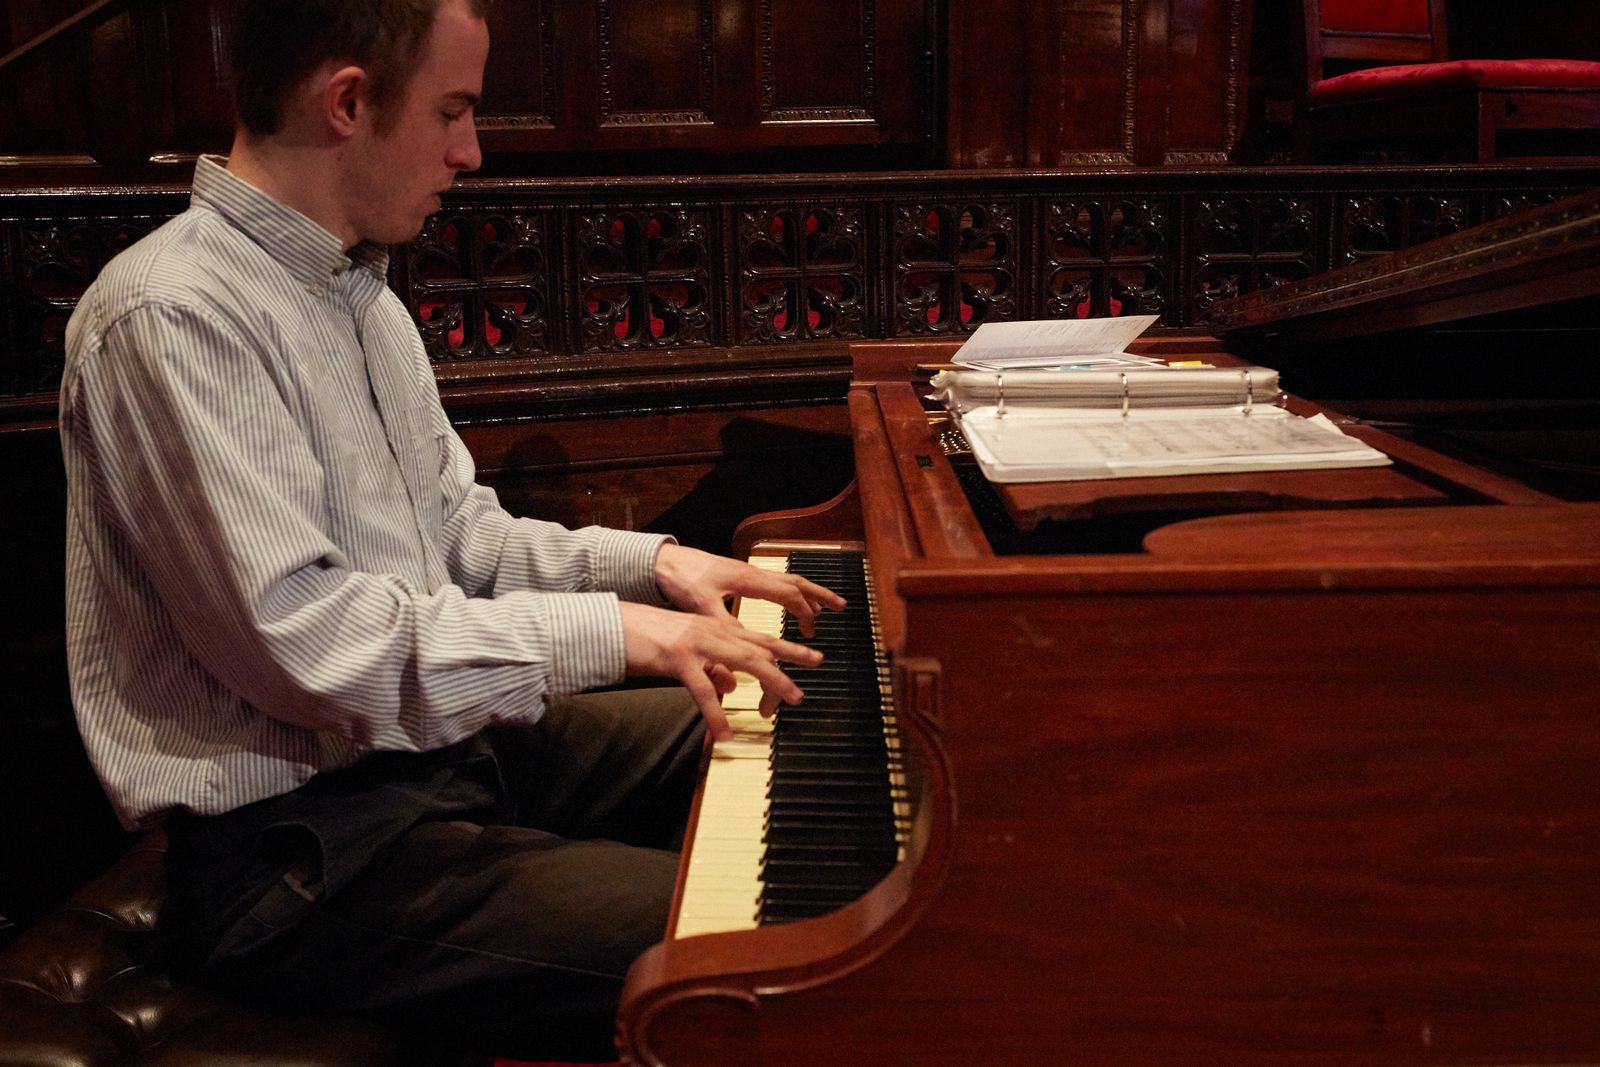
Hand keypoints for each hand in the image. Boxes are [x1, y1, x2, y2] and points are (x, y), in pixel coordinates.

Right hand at [619, 601, 822, 739]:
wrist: (612, 626)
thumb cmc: (646, 641)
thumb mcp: (684, 654)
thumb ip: (710, 668)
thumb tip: (731, 685)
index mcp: (712, 629)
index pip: (756, 638)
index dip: (784, 647)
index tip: (809, 654)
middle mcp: (710, 632)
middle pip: (759, 645)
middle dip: (790, 656)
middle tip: (816, 662)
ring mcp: (697, 643)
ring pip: (743, 661)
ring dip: (771, 679)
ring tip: (791, 697)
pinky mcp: (678, 659)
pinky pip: (703, 691)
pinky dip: (715, 714)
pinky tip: (724, 733)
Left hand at [653, 543, 845, 636]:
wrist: (663, 560)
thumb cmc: (680, 579)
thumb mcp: (701, 606)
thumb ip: (726, 625)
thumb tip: (749, 647)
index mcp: (749, 580)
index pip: (789, 594)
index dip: (805, 613)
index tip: (812, 633)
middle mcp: (752, 573)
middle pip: (796, 581)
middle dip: (820, 594)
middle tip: (840, 606)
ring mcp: (747, 571)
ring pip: (786, 579)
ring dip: (807, 591)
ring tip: (822, 606)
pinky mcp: (738, 574)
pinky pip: (773, 581)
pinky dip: (788, 591)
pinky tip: (787, 601)